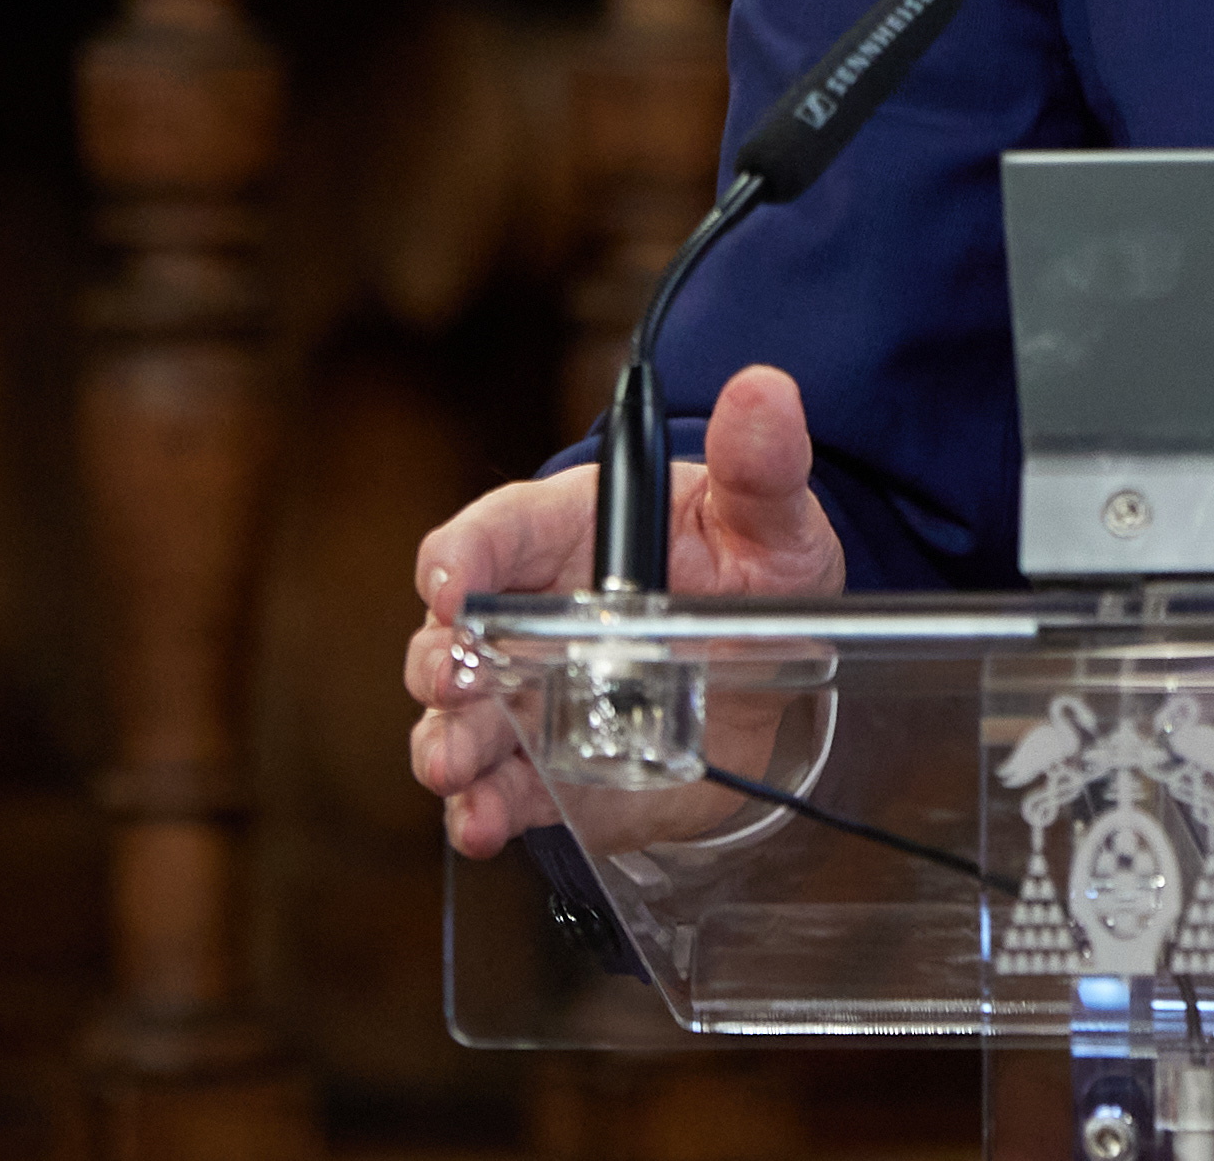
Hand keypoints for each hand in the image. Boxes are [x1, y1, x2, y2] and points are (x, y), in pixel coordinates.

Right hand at [401, 362, 846, 857]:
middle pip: (455, 632)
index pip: (495, 531)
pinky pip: (500, 788)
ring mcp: (531, 693)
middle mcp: (533, 614)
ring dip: (448, 741)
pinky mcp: (545, 765)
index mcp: (572, 534)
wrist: (771, 674)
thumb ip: (763, 464)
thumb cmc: (752, 571)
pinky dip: (482, 809)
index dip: (462, 556)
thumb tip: (764, 390)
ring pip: (462, 716)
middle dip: (441, 658)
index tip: (449, 583)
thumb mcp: (771, 520)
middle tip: (453, 680)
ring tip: (453, 766)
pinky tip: (479, 824)